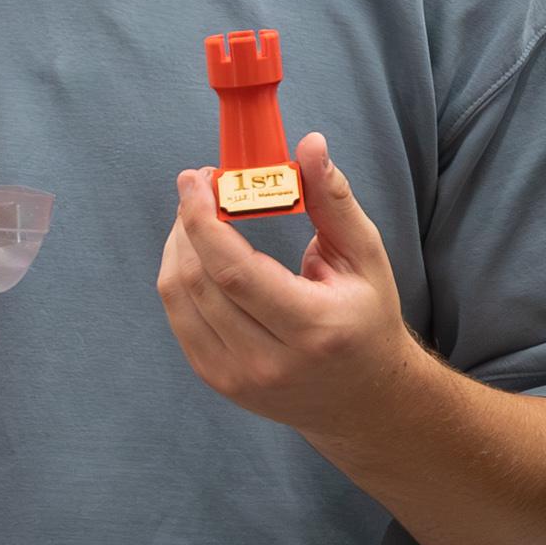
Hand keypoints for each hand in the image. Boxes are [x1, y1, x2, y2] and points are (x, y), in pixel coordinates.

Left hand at [158, 133, 418, 438]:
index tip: (196, 179)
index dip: (203, 219)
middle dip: (187, 223)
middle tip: (199, 188)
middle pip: (199, 281)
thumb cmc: (367, 318)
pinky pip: (179, 319)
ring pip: (179, 299)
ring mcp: (238, 378)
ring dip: (178, 246)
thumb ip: (334, 200)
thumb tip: (310, 145)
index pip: (235, 271)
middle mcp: (270, 361)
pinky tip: (199, 254)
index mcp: (313, 327)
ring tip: (197, 217)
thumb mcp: (365, 257)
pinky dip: (181, 277)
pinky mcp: (219, 381)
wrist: (363, 399)